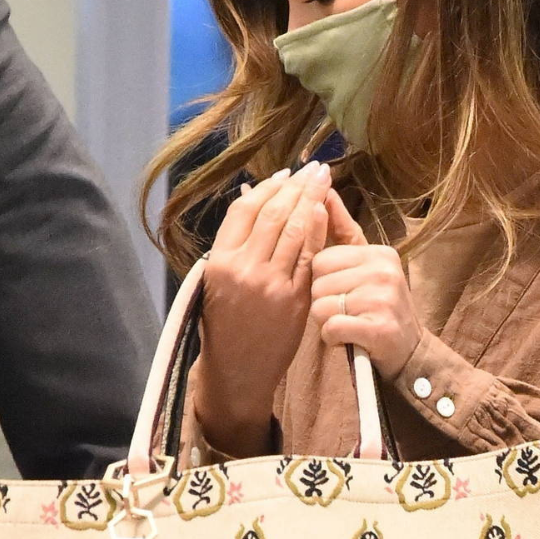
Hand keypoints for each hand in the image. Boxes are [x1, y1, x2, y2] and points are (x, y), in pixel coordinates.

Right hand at [195, 163, 331, 455]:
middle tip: (314, 168)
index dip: (266, 187)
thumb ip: (233, 244)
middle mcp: (243, 270)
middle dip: (296, 186)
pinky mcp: (294, 300)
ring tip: (321, 180)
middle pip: (272, 214)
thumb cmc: (224, 323)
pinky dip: (317, 231)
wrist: (237, 370)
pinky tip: (324, 212)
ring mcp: (270, 285)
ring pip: (293, 230)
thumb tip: (254, 199)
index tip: (284, 173)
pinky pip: (309, 257)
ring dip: (310, 200)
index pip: (243, 210)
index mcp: (218, 262)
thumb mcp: (216, 281)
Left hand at [310, 191, 422, 379]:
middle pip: (318, 282)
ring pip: (321, 306)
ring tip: (348, 324)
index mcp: (378, 252)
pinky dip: (333, 338)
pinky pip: (332, 328)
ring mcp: (384, 299)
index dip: (321, 280)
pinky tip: (348, 338)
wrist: (409, 351)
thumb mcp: (364, 265)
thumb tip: (322, 192)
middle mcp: (384, 270)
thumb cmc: (378, 306)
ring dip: (326, 322)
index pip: (321, 259)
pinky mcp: (380, 328)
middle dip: (322, 301)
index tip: (340, 291)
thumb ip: (341, 230)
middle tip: (344, 311)